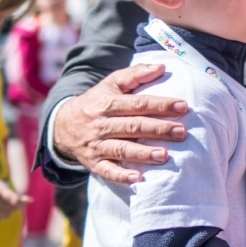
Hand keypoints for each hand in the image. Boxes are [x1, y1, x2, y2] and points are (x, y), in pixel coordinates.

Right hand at [53, 65, 188, 184]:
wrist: (62, 125)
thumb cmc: (96, 102)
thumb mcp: (111, 84)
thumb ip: (135, 74)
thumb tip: (162, 67)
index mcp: (108, 103)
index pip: (138, 103)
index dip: (160, 105)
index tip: (183, 106)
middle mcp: (102, 124)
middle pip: (133, 126)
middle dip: (158, 129)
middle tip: (181, 132)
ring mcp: (97, 145)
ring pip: (122, 149)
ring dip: (143, 153)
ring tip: (164, 156)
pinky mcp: (94, 163)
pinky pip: (107, 171)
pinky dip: (121, 175)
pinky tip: (137, 179)